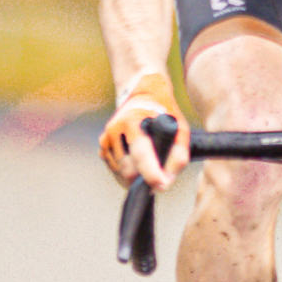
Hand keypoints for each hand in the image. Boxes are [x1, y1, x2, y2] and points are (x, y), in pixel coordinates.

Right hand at [99, 72, 190, 190]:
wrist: (142, 96)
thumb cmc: (163, 113)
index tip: (161, 186)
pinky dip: (127, 173)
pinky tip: (138, 162)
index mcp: (132, 121)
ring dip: (135, 177)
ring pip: (120, 173)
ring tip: (149, 166)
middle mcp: (114, 129)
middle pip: (128, 170)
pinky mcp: (102, 146)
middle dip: (144, 179)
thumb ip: (178, 155)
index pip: (141, 153)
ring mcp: (105, 138)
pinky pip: (114, 170)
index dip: (151, 173)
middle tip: (159, 178)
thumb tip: (167, 181)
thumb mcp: (179, 128)